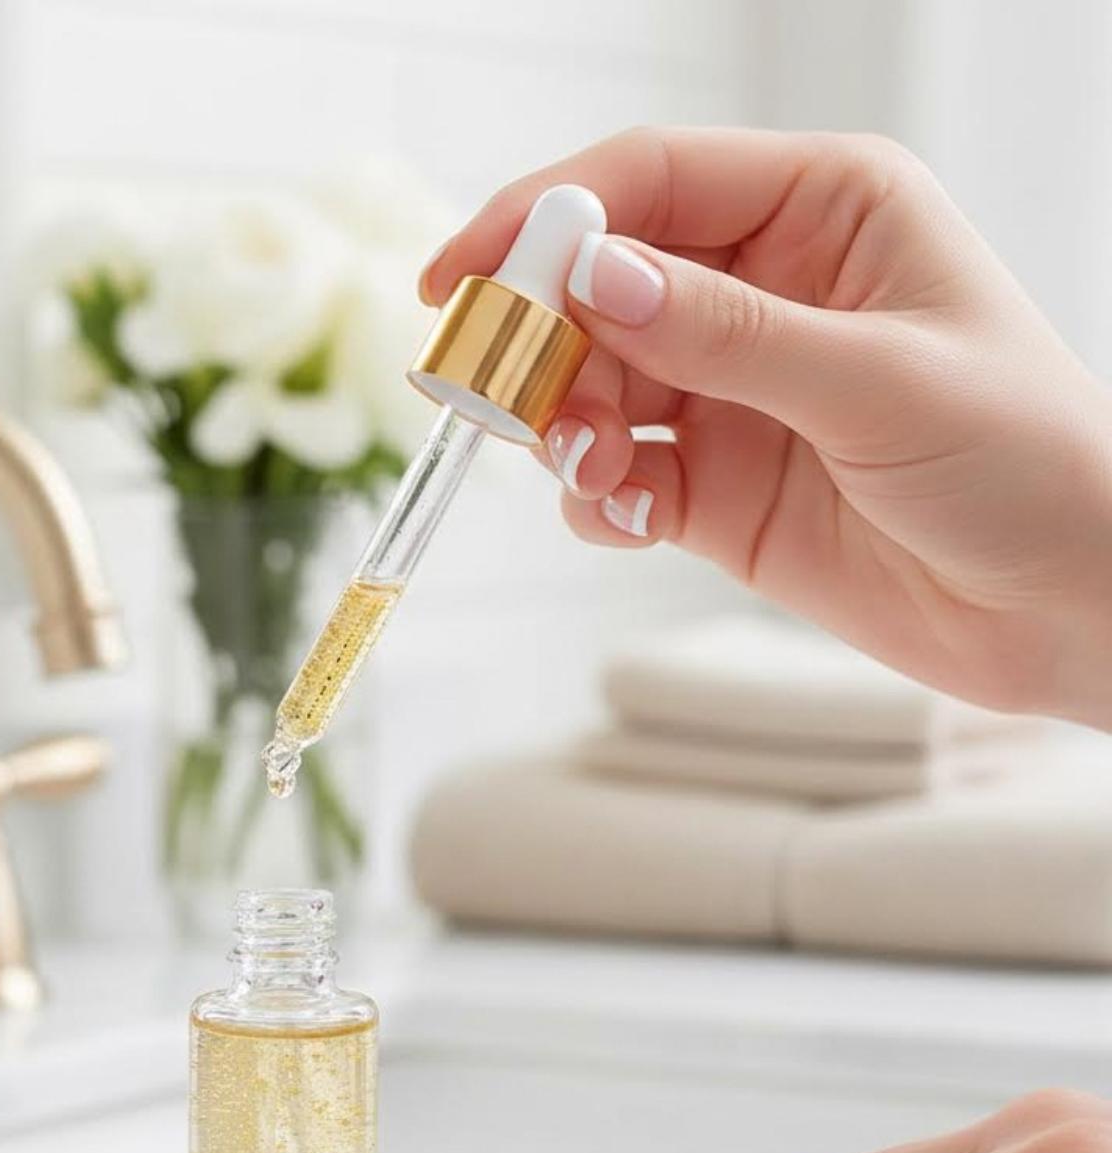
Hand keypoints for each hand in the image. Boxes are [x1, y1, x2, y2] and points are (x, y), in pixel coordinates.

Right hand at [421, 128, 1111, 730]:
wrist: (1067, 610)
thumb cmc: (1028, 464)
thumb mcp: (878, 381)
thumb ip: (726, 333)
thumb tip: (591, 281)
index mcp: (824, 212)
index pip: (651, 181)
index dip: (545, 219)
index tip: (462, 276)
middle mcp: (766, 291)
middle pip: (599, 288)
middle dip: (542, 343)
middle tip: (504, 400)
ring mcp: (733, 393)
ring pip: (592, 385)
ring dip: (563, 427)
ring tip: (588, 469)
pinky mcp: (713, 485)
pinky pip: (614, 476)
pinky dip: (597, 498)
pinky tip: (634, 516)